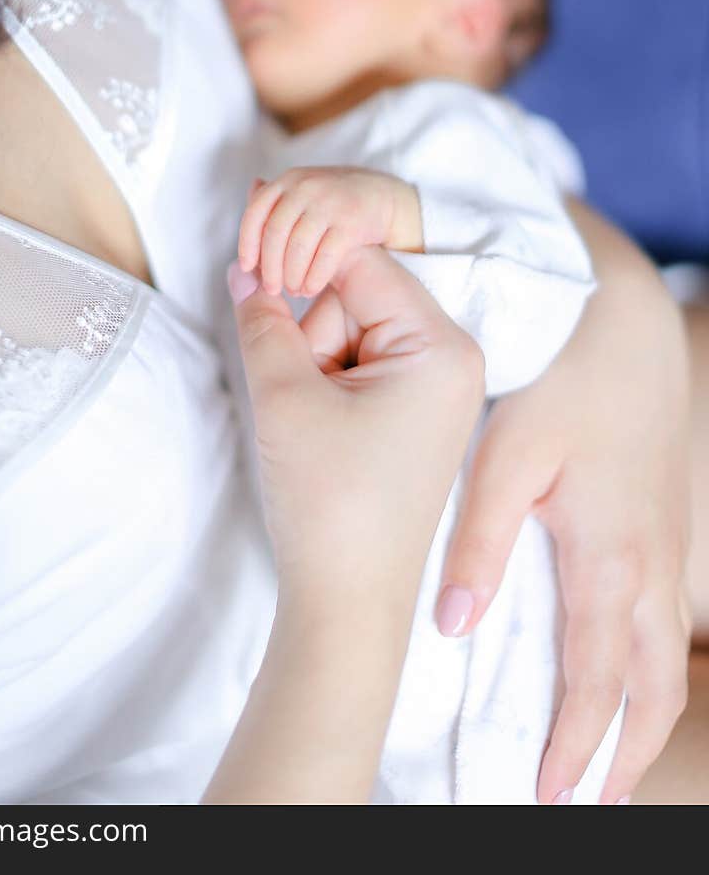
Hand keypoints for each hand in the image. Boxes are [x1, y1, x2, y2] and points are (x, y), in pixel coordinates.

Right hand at [228, 246, 483, 617]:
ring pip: (352, 333)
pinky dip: (328, 388)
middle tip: (303, 402)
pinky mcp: (417, 413)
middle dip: (312, 336)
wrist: (349, 603)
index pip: (359, 264)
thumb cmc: (329, 503)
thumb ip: (263, 318)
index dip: (299, 274)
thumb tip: (247, 269)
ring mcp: (438, 387)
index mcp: (442, 347)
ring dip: (316, 365)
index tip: (258, 294)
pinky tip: (322, 437)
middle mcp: (453, 358)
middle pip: (357, 297)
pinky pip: (362, 367)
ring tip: (314, 429)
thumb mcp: (284, 394)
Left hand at [238, 167, 423, 297]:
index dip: (247, 243)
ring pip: (298, 248)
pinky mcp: (352, 222)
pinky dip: (314, 278)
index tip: (247, 268)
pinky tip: (311, 290)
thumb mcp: (300, 191)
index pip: (255, 213)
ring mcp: (330, 203)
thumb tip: (246, 200)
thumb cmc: (332, 200)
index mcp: (287, 181)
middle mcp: (306, 188)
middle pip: (275, 234)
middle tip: (271, 290)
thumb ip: (273, 201)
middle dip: (269, 267)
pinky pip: (325, 257)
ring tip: (293, 291)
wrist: (381, 195)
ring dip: (292, 276)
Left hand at [435, 201, 691, 805]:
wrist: (626, 322)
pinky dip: (647, 664)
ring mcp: (669, 548)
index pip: (600, 680)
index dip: (579, 745)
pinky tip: (614, 666)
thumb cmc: (562, 382)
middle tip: (582, 800)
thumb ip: (481, 538)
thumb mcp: (510, 452)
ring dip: (642, 716)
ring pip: (670, 658)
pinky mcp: (666, 526)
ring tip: (606, 760)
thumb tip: (451, 625)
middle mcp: (651, 566)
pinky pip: (668, 619)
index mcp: (610, 556)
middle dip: (623, 755)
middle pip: (654, 691)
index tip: (550, 795)